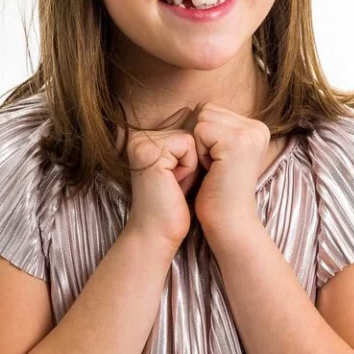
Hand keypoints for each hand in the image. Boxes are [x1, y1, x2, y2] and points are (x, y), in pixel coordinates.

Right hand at [123, 106, 202, 251]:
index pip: (188, 130)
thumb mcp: (184, 167)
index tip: (177, 179)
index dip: (194, 157)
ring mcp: (142, 142)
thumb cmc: (175, 204)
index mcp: (145, 138)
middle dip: (194, 160)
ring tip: (175, 184)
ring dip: (192, 165)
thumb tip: (213, 119)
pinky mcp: (151, 151)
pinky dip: (189, 167)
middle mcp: (139, 136)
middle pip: (191, 131)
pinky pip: (188, 146)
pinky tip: (174, 185)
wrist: (159, 233)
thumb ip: (189, 144)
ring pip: (192, 138)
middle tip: (176, 184)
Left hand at [186, 102, 270, 248]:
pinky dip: (199, 152)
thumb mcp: (219, 152)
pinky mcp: (237, 142)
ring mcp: (250, 133)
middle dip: (200, 139)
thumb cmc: (217, 190)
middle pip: (206, 109)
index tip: (217, 162)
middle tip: (214, 166)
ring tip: (214, 167)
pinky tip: (212, 170)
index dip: (203, 137)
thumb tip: (189, 106)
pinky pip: (200, 130)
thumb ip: (215, 128)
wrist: (228, 222)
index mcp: (256, 127)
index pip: (211, 110)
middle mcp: (258, 127)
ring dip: (198, 145)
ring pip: (202, 118)